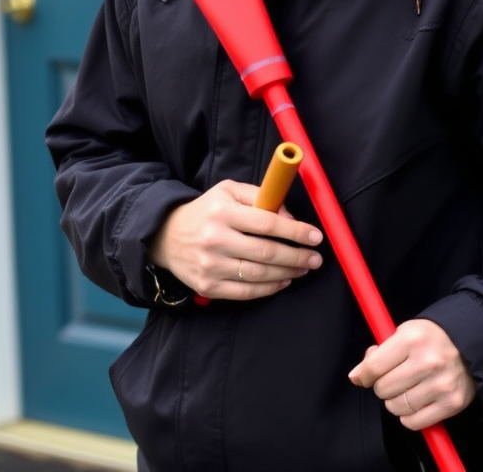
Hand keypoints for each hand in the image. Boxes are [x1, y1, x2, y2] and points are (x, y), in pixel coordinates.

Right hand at [149, 179, 322, 299]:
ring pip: (259, 275)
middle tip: (316, 258)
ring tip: (303, 268)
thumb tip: (289, 215)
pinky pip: (246, 293)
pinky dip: (269, 288)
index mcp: (222, 212)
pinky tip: (283, 281)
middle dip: (297, 256)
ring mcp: (211, 266)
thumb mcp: (228, 191)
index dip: (295, 231)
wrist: (166, 236)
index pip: (267, 223)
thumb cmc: (206, 211)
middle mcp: (215, 239)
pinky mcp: (208, 286)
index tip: (315, 236)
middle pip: (266, 252)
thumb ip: (260, 196)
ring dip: (288, 273)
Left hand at [347, 319, 475, 430]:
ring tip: (404, 390)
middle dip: (382, 386)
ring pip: (396, 407)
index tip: (361, 377)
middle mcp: (428, 361)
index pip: (374, 366)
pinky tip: (414, 403)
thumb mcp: (405, 332)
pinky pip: (414, 422)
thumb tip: (359, 374)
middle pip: (384, 389)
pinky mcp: (452, 403)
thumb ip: (381, 350)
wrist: (469, 347)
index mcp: (412, 338)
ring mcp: (442, 384)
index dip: (363, 374)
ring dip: (394, 402)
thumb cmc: (430, 339)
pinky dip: (408, 416)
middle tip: (391, 379)